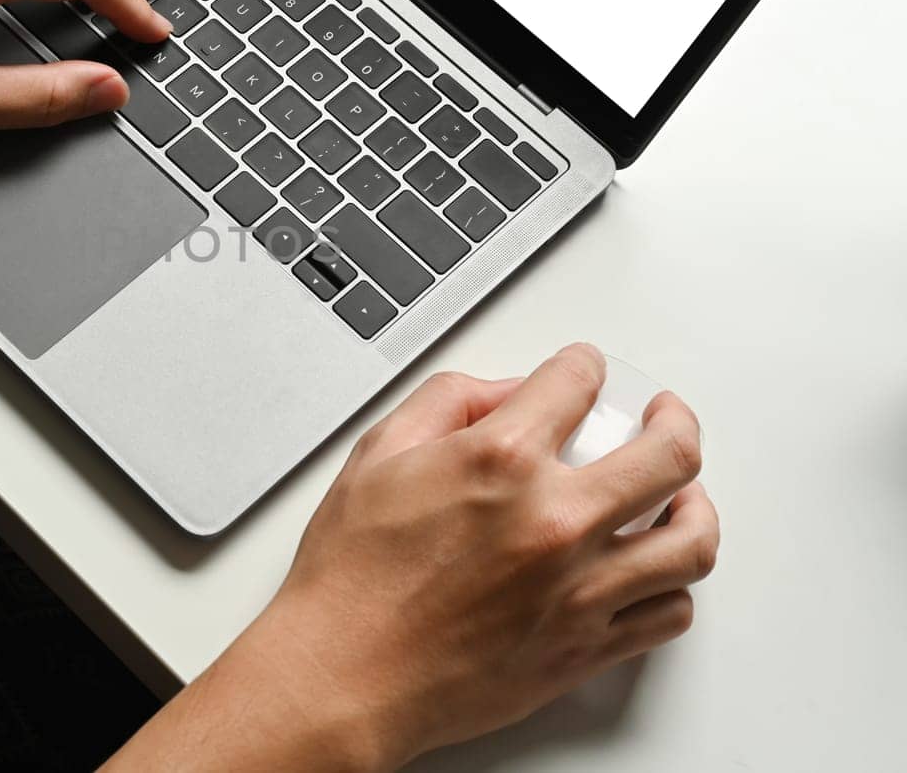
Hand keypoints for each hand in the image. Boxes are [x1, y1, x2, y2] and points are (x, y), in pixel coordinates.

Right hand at [105, 344, 718, 771]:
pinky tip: (653, 570)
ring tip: (682, 496)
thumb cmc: (352, 578)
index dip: (583, 366)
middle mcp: (555, 520)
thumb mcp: (378, 454)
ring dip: (695, 506)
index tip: (583, 373)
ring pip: (691, 541)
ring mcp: (579, 588)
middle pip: (670, 454)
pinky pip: (668, 613)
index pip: (578, 383)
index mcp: (501, 461)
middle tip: (665, 417)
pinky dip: (671, 585)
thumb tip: (505, 393)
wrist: (344, 674)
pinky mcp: (585, 648)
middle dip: (674, 420)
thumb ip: (447, 402)